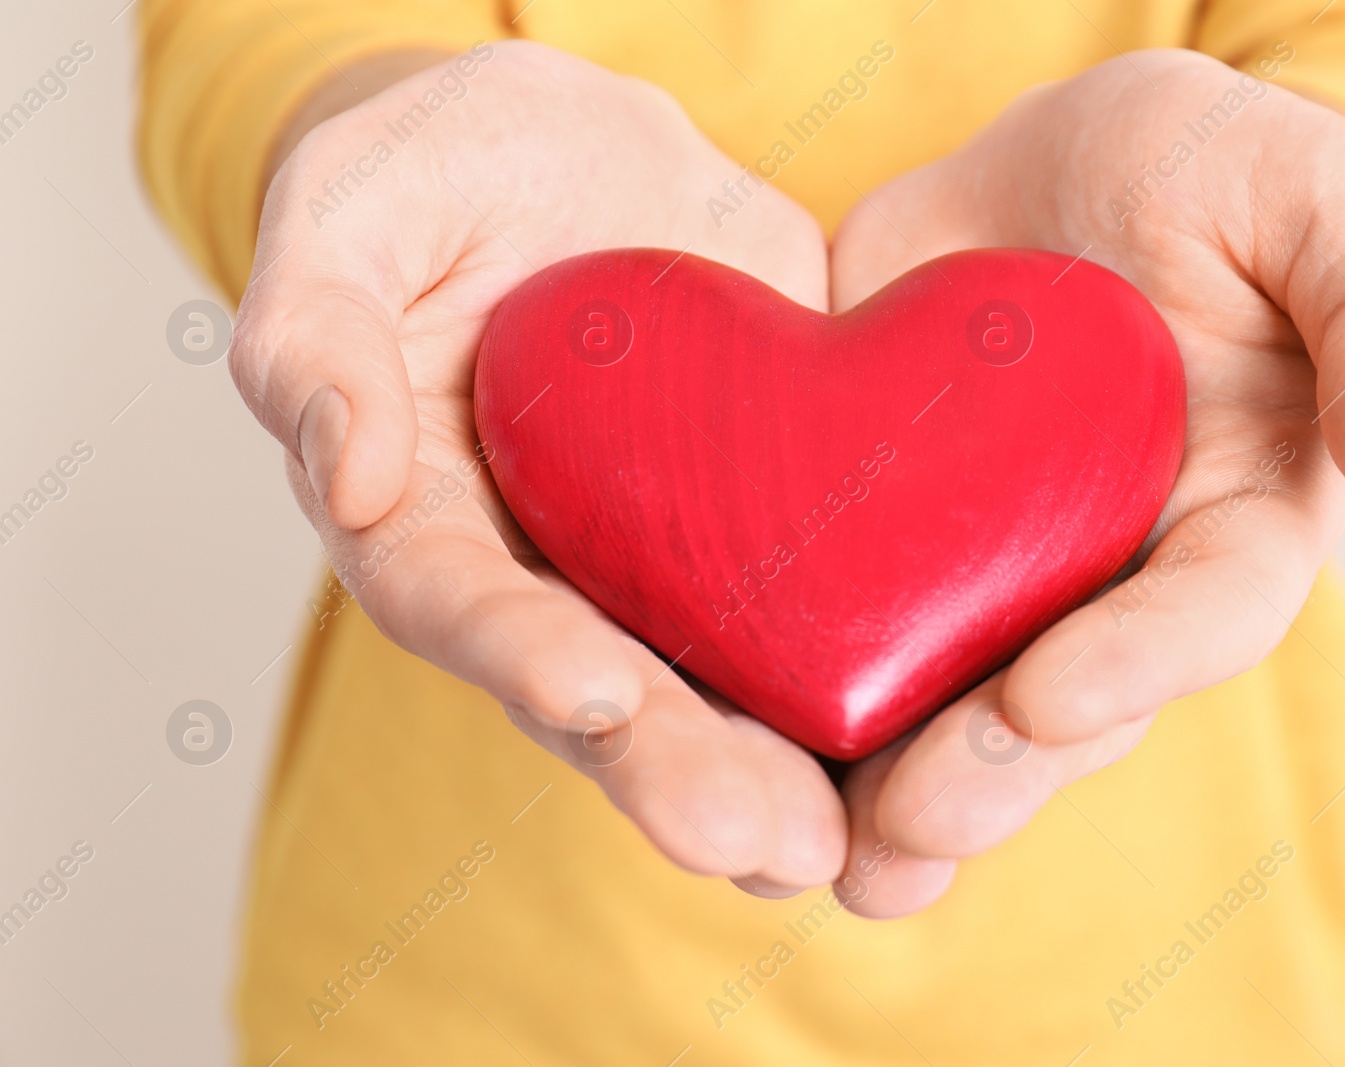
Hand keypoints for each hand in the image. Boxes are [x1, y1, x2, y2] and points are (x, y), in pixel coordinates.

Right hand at [233, 42, 843, 895]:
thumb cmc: (436, 171)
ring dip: (776, 771)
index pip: (463, 605)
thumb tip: (339, 478)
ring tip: (839, 843)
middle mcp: (550, 569)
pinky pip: (818, 604)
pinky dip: (868, 675)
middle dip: (677, 770)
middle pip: (605, 693)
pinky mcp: (768, 516)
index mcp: (432, 515)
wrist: (582, 147)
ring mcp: (665, 556)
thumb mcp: (350, 210)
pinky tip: (931, 735)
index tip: (599, 700)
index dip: (523, 657)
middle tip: (760, 844)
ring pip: (716, 684)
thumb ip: (315, 336)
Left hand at [825, 48, 1344, 915]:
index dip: (1135, 667)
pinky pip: (844, 616)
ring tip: (837, 855)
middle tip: (911, 825)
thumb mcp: (1320, 202)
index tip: (1047, 701)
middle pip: (1065, 699)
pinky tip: (746, 745)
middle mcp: (1110, 570)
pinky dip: (799, 689)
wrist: (1055, 156)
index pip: (1202, 615)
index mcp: (1229, 515)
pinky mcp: (886, 530)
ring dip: (895, 785)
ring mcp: (992, 561)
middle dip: (991, 769)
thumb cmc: (1216, 171)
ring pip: (951, 695)